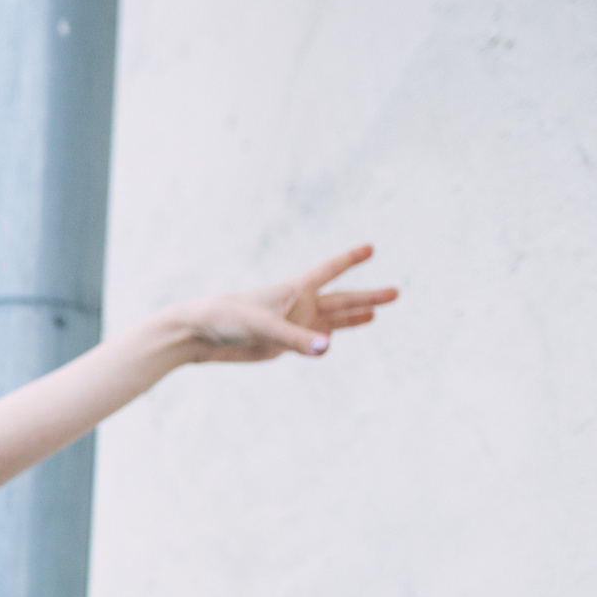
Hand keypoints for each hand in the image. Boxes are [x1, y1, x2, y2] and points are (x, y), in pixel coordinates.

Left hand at [166, 244, 397, 362]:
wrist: (201, 335)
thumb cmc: (228, 319)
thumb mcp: (264, 328)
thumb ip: (297, 340)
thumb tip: (328, 348)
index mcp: (295, 290)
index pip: (330, 271)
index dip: (350, 259)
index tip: (371, 247)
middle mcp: (297, 305)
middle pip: (341, 299)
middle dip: (368, 296)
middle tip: (396, 292)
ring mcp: (292, 325)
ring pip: (331, 321)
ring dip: (354, 317)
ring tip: (377, 312)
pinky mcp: (282, 344)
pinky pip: (312, 340)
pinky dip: (328, 338)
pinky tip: (339, 336)